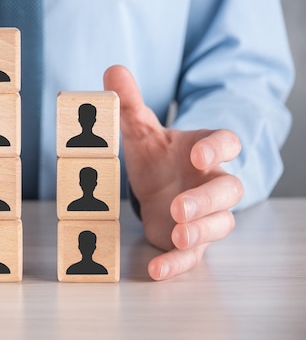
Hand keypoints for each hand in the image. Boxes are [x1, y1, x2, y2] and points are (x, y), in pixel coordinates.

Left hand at [104, 65, 242, 279]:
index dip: (218, 149)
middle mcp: (211, 182)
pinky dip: (177, 263)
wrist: (161, 187)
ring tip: (177, 235)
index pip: (226, 143)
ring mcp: (204, 214)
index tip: (201, 154)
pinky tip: (157, 271)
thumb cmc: (158, 157)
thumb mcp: (140, 132)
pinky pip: (193, 256)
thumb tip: (112, 69)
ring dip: (200, 232)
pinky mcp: (191, 241)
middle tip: (182, 207)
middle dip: (207, 200)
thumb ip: (129, 104)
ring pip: (219, 225)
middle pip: (228, 190)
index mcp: (203, 150)